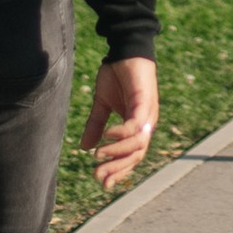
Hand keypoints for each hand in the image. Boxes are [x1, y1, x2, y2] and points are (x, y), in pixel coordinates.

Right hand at [83, 55, 158, 193]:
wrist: (124, 49)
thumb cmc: (116, 74)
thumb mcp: (102, 104)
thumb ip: (96, 125)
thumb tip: (85, 148)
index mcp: (137, 126)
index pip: (132, 156)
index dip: (118, 171)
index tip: (102, 183)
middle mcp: (146, 124)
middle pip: (136, 156)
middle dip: (117, 169)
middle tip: (98, 176)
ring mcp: (147, 114)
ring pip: (137, 145)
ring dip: (117, 154)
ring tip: (98, 156)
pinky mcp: (144, 102)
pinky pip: (135, 125)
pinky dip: (121, 134)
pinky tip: (106, 136)